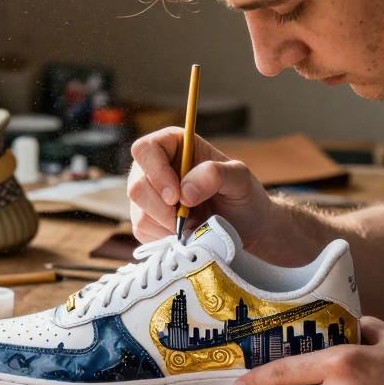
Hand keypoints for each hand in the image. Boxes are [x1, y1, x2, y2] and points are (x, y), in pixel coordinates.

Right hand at [127, 127, 274, 244]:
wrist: (246, 229)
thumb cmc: (243, 197)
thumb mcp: (239, 178)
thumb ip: (214, 175)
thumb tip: (184, 192)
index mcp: (174, 146)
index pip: (145, 150)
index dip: (156, 173)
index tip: (177, 197)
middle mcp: (155, 169)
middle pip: (136, 187)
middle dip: (164, 209)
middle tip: (190, 218)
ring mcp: (149, 197)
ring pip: (139, 214)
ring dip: (169, 226)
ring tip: (196, 224)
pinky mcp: (148, 222)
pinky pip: (144, 233)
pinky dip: (167, 238)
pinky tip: (187, 233)